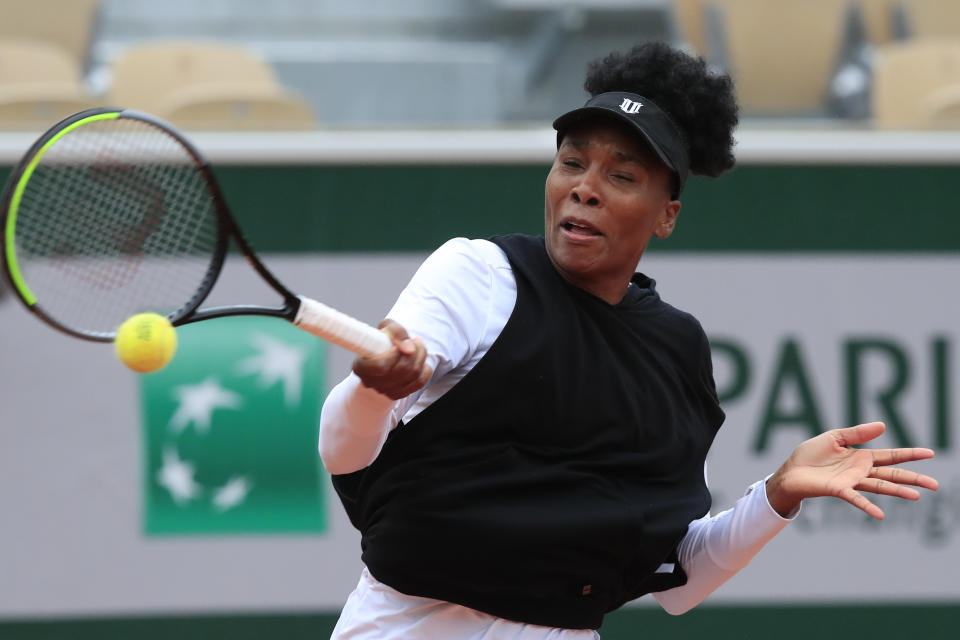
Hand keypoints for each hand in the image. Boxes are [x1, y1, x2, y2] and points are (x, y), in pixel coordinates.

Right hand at [352, 319, 432, 399]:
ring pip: (411, 376)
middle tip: (416, 341)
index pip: (380, 366)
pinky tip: (422, 361)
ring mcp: (384, 391)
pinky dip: (425, 371)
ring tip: (419, 346)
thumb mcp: (386, 327)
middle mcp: (370, 382)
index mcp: (360, 366)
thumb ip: (396, 332)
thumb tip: (409, 348)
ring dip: (421, 358)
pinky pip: (418, 384)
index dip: (394, 354)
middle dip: (414, 353)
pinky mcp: (398, 394)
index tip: (398, 344)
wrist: (385, 353)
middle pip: (400, 371)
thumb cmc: (383, 339)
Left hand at [765, 422, 938, 518]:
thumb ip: (857, 433)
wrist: (791, 470)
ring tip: (917, 496)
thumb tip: (883, 425)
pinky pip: (855, 498)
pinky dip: (867, 507)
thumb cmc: (811, 454)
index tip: (930, 453)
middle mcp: (860, 472)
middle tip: (935, 485)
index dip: (910, 454)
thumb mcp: (835, 437)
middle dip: (913, 479)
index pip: (891, 456)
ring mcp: (851, 482)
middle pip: (892, 475)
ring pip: (879, 487)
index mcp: (862, 457)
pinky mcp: (838, 490)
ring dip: (898, 492)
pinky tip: (880, 515)